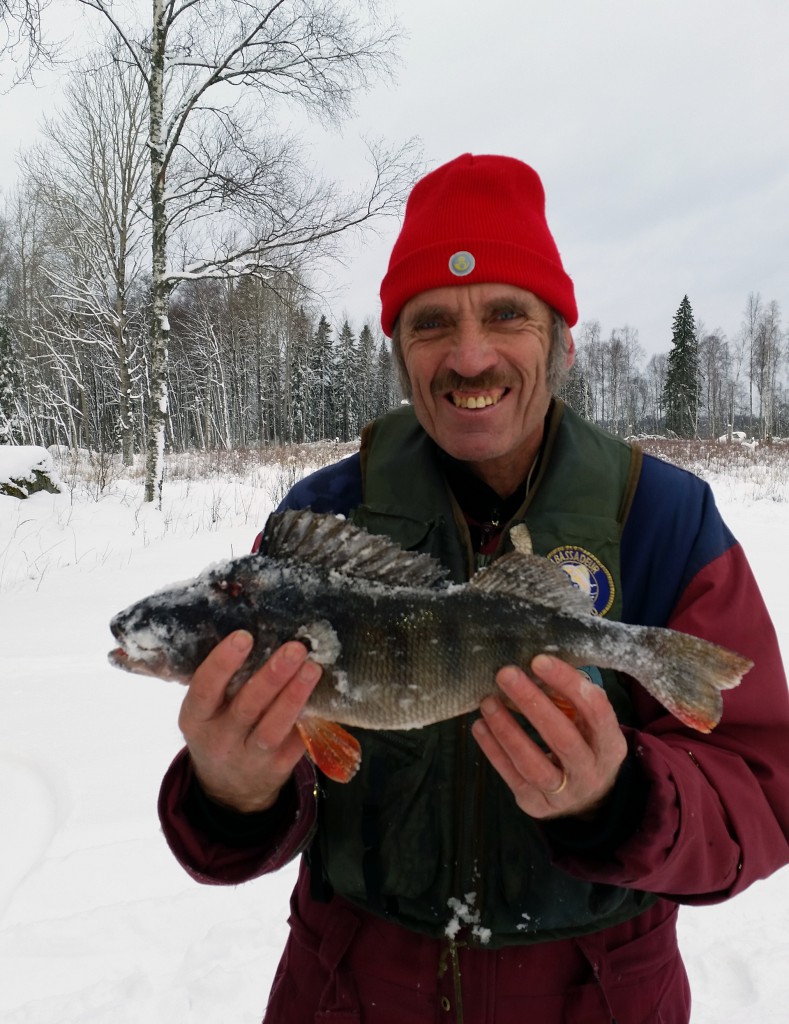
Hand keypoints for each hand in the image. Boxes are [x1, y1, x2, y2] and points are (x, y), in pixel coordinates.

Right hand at [178, 632, 321, 812]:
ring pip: (273, 728)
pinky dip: (309, 718)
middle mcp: (220, 739)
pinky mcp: (277, 769)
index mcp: (196, 718)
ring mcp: (249, 758)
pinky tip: (322, 695)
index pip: (204, 689)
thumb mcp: (207, 710)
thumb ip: (224, 682)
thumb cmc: (220, 728)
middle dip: (272, 676)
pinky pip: (296, 742)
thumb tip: (262, 633)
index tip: (245, 637)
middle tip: (295, 648)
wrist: (228, 789)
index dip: (223, 663)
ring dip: (295, 696)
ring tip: (312, 668)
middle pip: (247, 707)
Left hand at [471, 654, 626, 818]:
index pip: (595, 710)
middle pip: (563, 738)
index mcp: (610, 744)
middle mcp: (591, 772)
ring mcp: (565, 794)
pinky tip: (480, 726)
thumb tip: (535, 663)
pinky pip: (513, 777)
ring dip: (507, 730)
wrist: (588, 798)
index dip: (567, 683)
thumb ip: (570, 697)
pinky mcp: (537, 805)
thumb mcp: (589, 723)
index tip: (538, 661)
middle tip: (506, 674)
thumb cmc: (584, 743)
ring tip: (488, 702)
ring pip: (533, 764)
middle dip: (532, 703)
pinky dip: (494, 751)